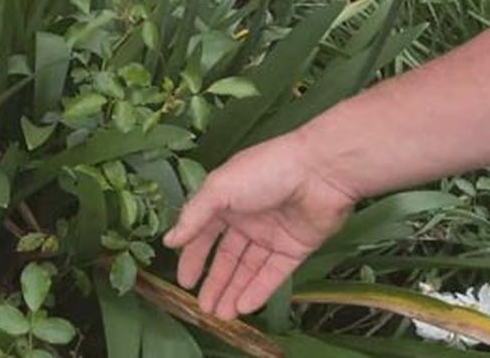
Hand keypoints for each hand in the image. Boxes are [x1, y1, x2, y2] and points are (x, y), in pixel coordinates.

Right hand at [162, 131, 356, 319]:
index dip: (193, 258)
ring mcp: (271, 236)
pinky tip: (244, 307)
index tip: (184, 282)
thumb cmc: (264, 172)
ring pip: (248, 270)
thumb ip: (194, 216)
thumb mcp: (219, 188)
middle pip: (227, 258)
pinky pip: (273, 274)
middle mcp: (247, 220)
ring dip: (234, 291)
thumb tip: (170, 241)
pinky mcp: (294, 249)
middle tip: (204, 309)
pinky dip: (259, 291)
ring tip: (221, 316)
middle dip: (215, 282)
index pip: (204, 235)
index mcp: (226, 202)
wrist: (319, 172)